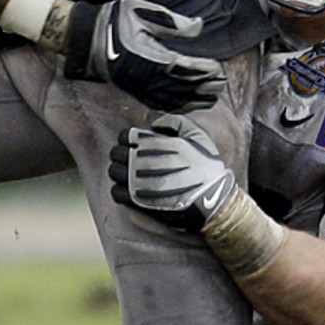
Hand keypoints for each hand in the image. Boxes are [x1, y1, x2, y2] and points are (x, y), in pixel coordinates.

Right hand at [63, 0, 225, 111]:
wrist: (86, 38)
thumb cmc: (116, 21)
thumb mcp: (144, 12)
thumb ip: (173, 22)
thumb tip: (199, 26)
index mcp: (151, 56)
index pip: (185, 68)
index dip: (204, 70)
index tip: (217, 68)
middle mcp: (147, 77)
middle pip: (183, 87)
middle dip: (204, 86)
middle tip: (221, 84)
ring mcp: (140, 87)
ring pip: (173, 100)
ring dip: (194, 99)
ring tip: (211, 97)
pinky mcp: (134, 92)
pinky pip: (160, 104)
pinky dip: (177, 106)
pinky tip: (188, 105)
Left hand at [109, 112, 235, 230]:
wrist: (211, 201)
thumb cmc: (206, 167)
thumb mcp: (198, 134)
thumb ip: (175, 122)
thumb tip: (154, 125)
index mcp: (155, 143)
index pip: (125, 135)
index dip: (128, 138)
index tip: (135, 143)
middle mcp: (143, 160)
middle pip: (116, 153)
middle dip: (121, 153)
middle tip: (130, 158)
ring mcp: (138, 182)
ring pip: (114, 172)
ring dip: (119, 170)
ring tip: (129, 173)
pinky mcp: (138, 202)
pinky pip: (115, 192)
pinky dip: (119, 189)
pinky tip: (130, 189)